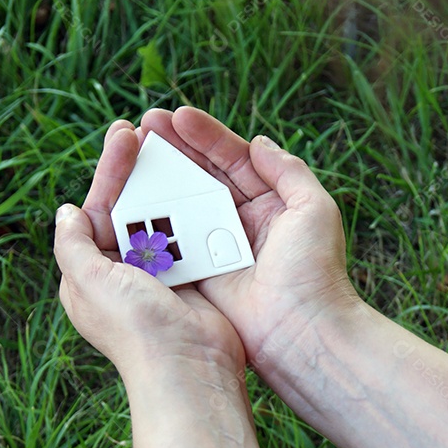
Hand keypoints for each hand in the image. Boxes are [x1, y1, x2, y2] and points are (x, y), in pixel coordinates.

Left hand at [55, 122, 243, 375]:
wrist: (189, 368)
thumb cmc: (136, 329)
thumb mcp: (88, 281)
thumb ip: (72, 244)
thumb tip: (66, 211)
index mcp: (91, 273)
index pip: (98, 209)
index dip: (110, 171)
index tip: (124, 137)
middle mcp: (122, 273)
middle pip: (130, 207)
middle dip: (137, 170)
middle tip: (147, 128)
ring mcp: (159, 276)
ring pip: (161, 217)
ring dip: (168, 186)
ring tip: (175, 150)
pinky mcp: (192, 279)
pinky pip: (191, 236)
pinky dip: (194, 212)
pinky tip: (201, 186)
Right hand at [83, 107, 361, 363]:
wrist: (303, 332)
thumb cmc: (315, 271)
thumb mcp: (314, 209)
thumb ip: (288, 171)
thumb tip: (259, 142)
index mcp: (272, 205)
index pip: (234, 161)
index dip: (207, 137)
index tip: (178, 115)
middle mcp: (243, 224)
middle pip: (203, 178)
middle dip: (175, 150)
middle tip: (144, 125)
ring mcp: (219, 249)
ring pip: (184, 205)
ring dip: (158, 180)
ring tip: (132, 152)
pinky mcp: (201, 276)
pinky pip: (172, 243)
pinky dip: (153, 221)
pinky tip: (131, 198)